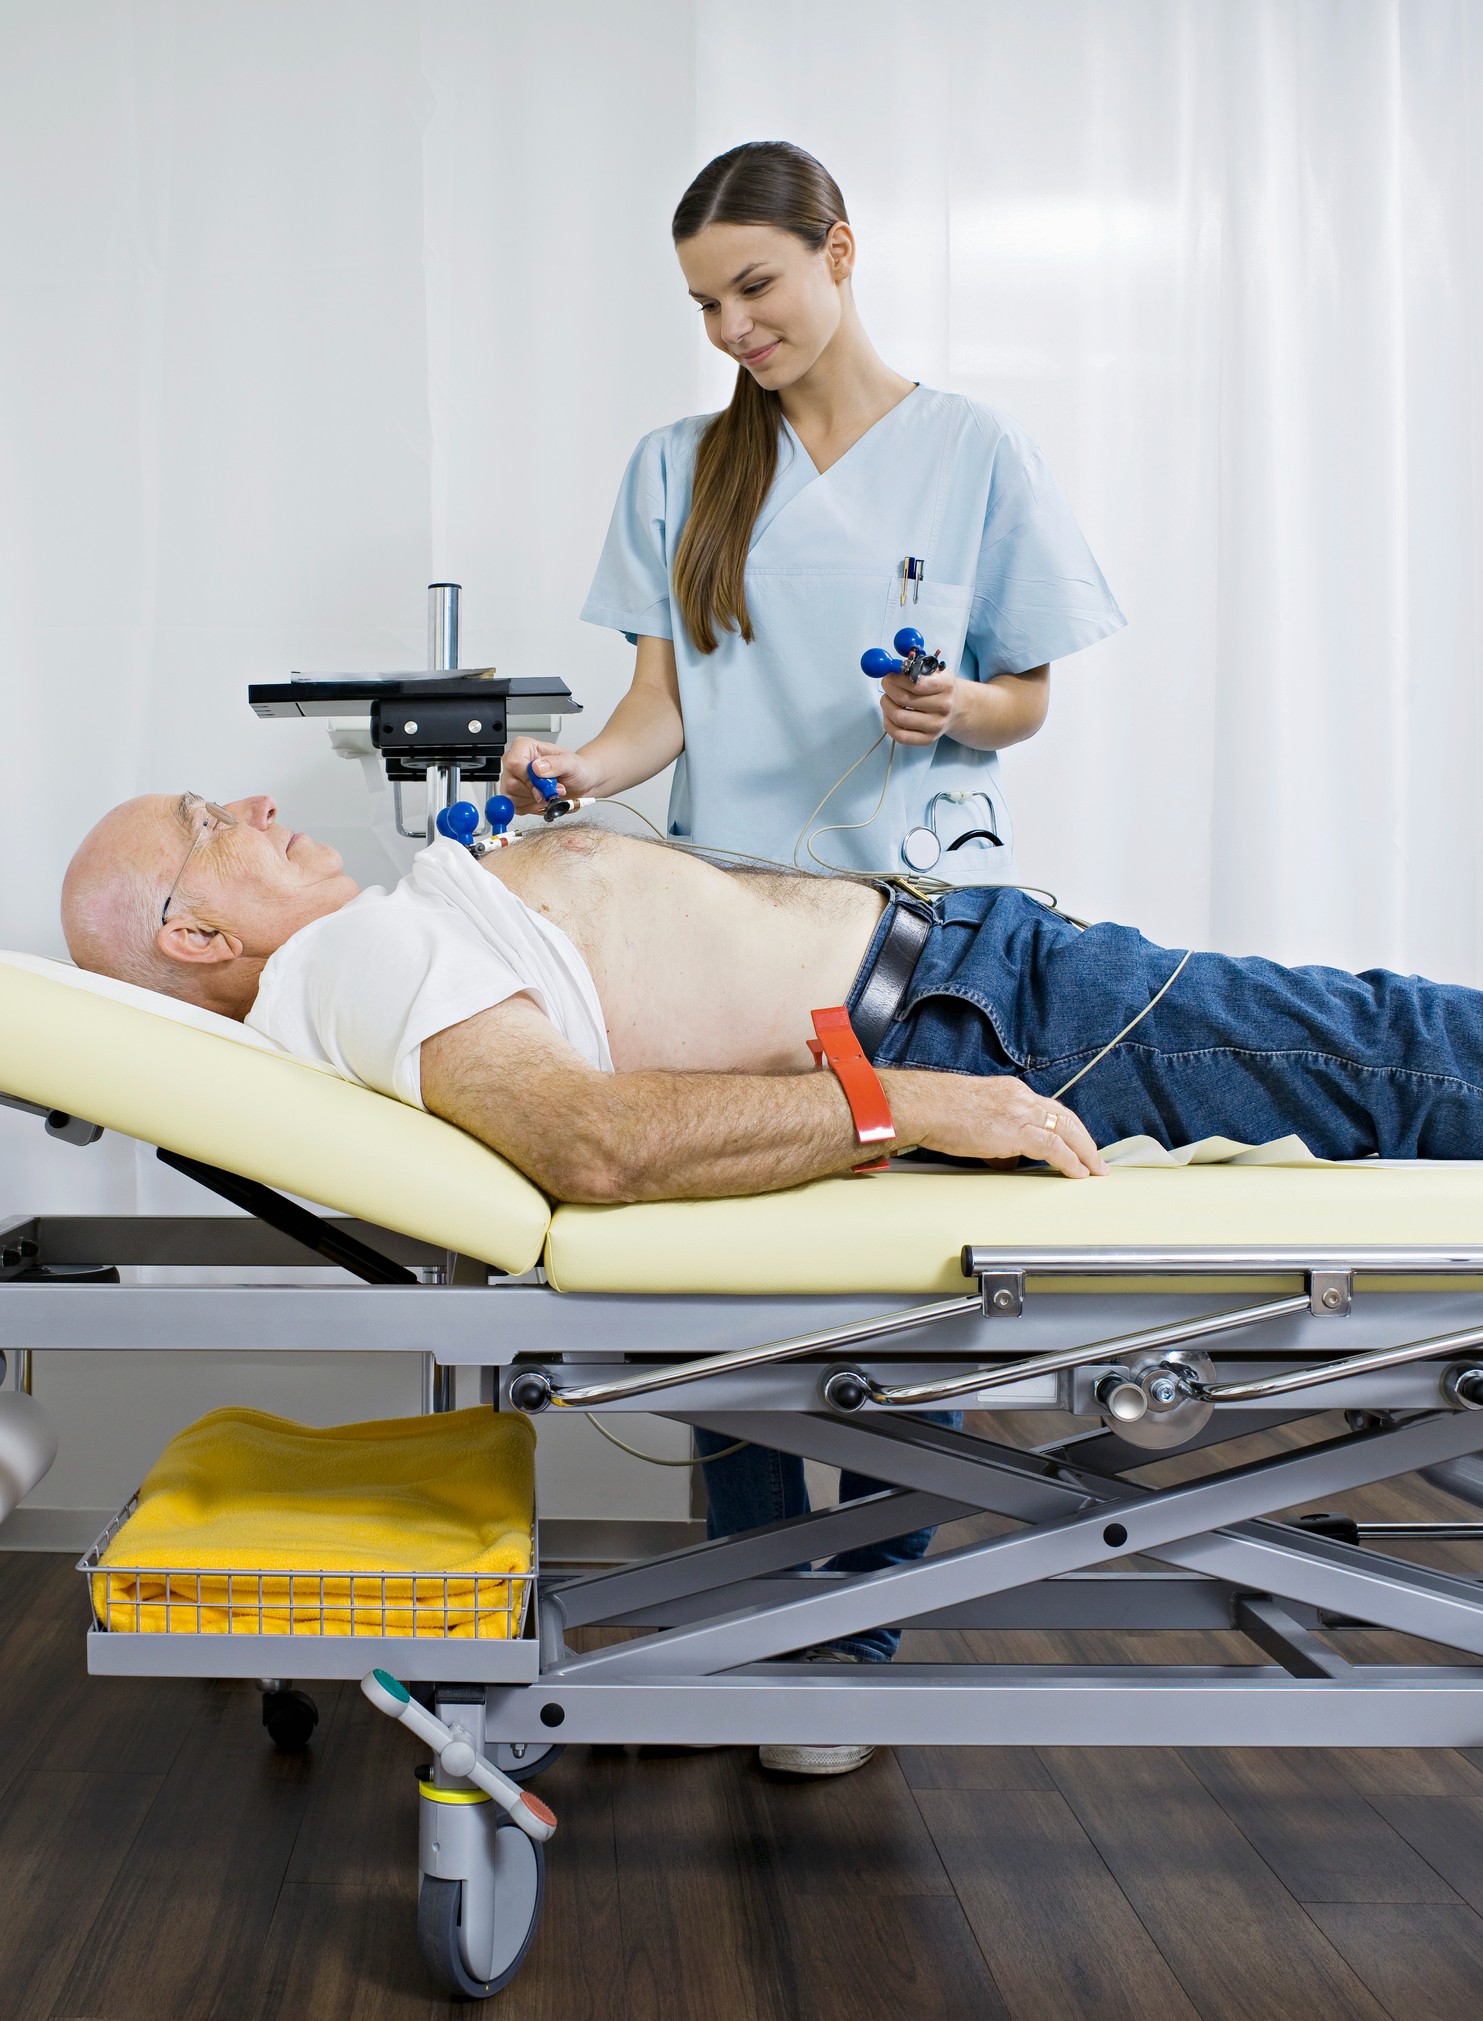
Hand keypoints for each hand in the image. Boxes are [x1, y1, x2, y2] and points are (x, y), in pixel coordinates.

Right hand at [499, 738, 600, 812]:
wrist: (580, 783)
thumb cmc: (575, 769)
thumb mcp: (571, 763)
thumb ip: (555, 764)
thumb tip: (537, 768)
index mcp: (524, 747)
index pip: (514, 764)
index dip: (528, 779)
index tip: (545, 784)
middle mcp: (515, 763)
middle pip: (511, 783)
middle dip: (535, 792)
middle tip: (552, 790)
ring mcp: (513, 780)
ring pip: (512, 797)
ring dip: (534, 800)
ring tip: (549, 793)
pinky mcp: (514, 796)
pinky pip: (516, 807)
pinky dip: (532, 808)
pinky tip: (543, 800)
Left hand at [879, 668, 961, 746]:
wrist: (957, 708)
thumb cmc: (940, 688)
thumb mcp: (934, 671)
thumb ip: (915, 667)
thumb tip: (893, 668)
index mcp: (946, 686)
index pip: (915, 683)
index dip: (897, 678)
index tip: (890, 674)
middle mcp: (943, 706)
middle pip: (904, 699)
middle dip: (889, 689)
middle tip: (886, 684)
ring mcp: (936, 725)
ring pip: (899, 718)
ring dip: (886, 706)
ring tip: (888, 699)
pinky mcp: (927, 739)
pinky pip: (900, 736)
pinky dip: (889, 724)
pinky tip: (890, 715)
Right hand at [889, 1070, 1105, 1178]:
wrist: (924, 1106)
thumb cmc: (938, 1111)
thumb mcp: (975, 1118)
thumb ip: (996, 1136)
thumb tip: (1007, 1159)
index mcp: (1011, 1091)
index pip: (1049, 1108)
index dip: (1068, 1127)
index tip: (1078, 1141)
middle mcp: (1020, 1097)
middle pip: (1065, 1117)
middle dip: (1085, 1139)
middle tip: (1097, 1158)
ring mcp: (1020, 1111)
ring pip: (1066, 1130)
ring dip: (1085, 1152)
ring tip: (1095, 1169)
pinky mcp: (1015, 1129)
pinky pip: (1053, 1146)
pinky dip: (1070, 1160)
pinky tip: (1078, 1172)